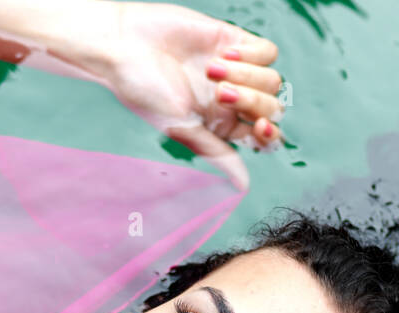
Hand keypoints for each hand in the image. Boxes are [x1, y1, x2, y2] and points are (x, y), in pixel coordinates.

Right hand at [99, 2, 284, 190]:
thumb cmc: (145, 91)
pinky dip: (250, 54)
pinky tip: (223, 54)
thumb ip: (217, 153)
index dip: (270, 135)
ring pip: (272, 80)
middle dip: (252, 100)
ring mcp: (237, 71)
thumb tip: (244, 185)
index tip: (257, 127)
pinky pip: (267, 52)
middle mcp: (233, 101)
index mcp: (222, 127)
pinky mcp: (234, 41)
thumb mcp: (182, 128)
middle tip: (220, 92)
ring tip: (211, 68)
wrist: (126, 45)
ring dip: (246, 75)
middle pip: (272, 107)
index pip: (264, 137)